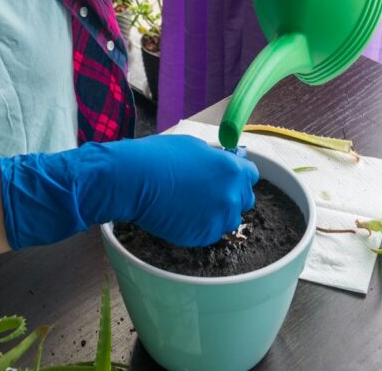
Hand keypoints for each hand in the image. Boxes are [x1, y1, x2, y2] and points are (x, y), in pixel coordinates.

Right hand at [0, 134, 258, 248]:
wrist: (131, 180)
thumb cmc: (158, 156)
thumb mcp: (193, 146)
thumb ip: (215, 158)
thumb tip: (222, 161)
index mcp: (232, 169)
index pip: (250, 175)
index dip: (237, 175)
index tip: (226, 177)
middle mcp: (231, 195)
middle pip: (244, 199)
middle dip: (230, 195)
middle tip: (207, 192)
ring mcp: (218, 218)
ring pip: (229, 220)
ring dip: (217, 214)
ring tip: (192, 205)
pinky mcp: (203, 236)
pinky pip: (210, 233)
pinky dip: (200, 226)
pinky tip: (182, 215)